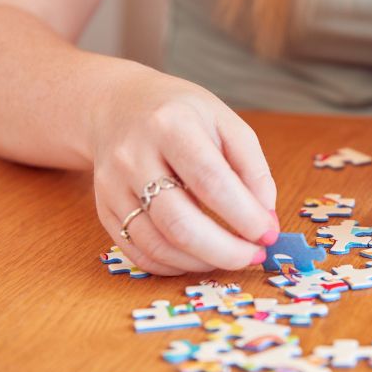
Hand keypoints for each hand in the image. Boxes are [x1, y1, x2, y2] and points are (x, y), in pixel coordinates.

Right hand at [91, 71, 278, 275]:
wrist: (118, 106)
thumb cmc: (180, 115)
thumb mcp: (225, 123)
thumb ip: (253, 169)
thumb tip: (265, 221)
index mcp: (171, 125)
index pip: (211, 181)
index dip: (244, 215)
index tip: (268, 234)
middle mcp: (134, 156)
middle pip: (179, 223)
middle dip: (225, 251)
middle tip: (254, 256)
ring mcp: (112, 186)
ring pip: (158, 245)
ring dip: (202, 262)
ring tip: (231, 257)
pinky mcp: (103, 210)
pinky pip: (139, 252)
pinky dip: (174, 265)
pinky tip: (199, 258)